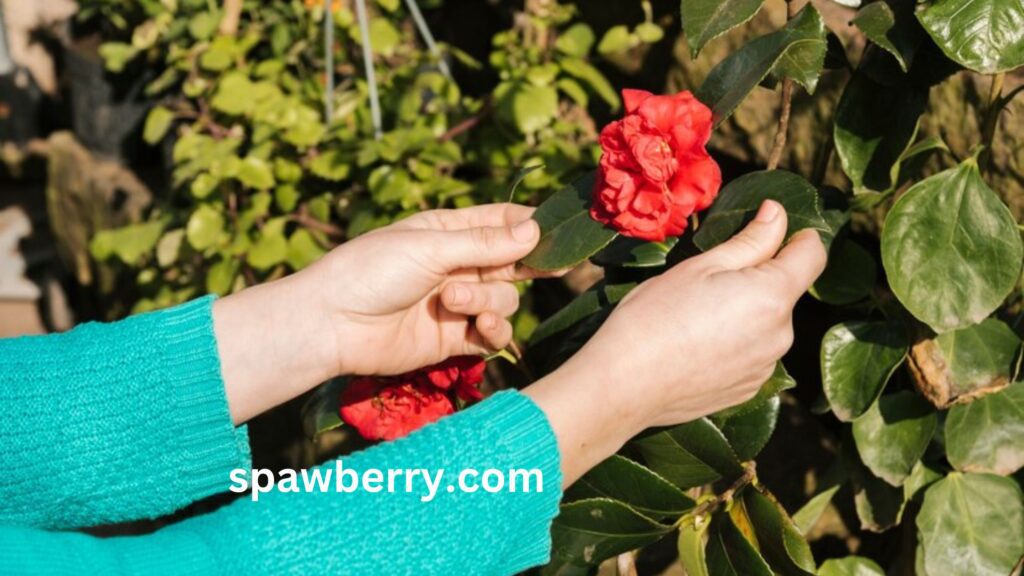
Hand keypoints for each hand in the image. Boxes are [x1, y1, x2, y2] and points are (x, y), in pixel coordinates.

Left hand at [310, 203, 550, 375]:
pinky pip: (493, 334)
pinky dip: (493, 330)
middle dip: (531, 264)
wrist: (334, 324)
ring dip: (486, 298)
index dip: (532, 225)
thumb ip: (485, 243)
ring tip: (452, 299)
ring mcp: (459, 303)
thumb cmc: (372, 271)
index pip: (502, 221)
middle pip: (514, 262)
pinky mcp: (455, 339)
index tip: (560, 230)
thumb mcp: (430, 247)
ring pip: (505, 299)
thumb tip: (534, 229)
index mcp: (449, 231)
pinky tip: (480, 326)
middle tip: (558, 266)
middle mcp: (458, 265)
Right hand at [524, 200, 826, 483]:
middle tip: (707, 283)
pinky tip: (695, 348)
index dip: (798, 237)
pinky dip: (733, 346)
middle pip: (783, 294)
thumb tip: (777, 213)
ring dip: (744, 316)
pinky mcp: (747, 391)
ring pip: (765, 326)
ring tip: (694, 321)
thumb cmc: (655, 316)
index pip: (812, 255)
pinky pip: (751, 356)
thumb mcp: (700, 267)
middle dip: (757, 282)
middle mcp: (781, 335)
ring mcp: (765, 368)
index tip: (773, 230)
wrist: (625, 385)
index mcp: (772, 296)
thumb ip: (750, 241)